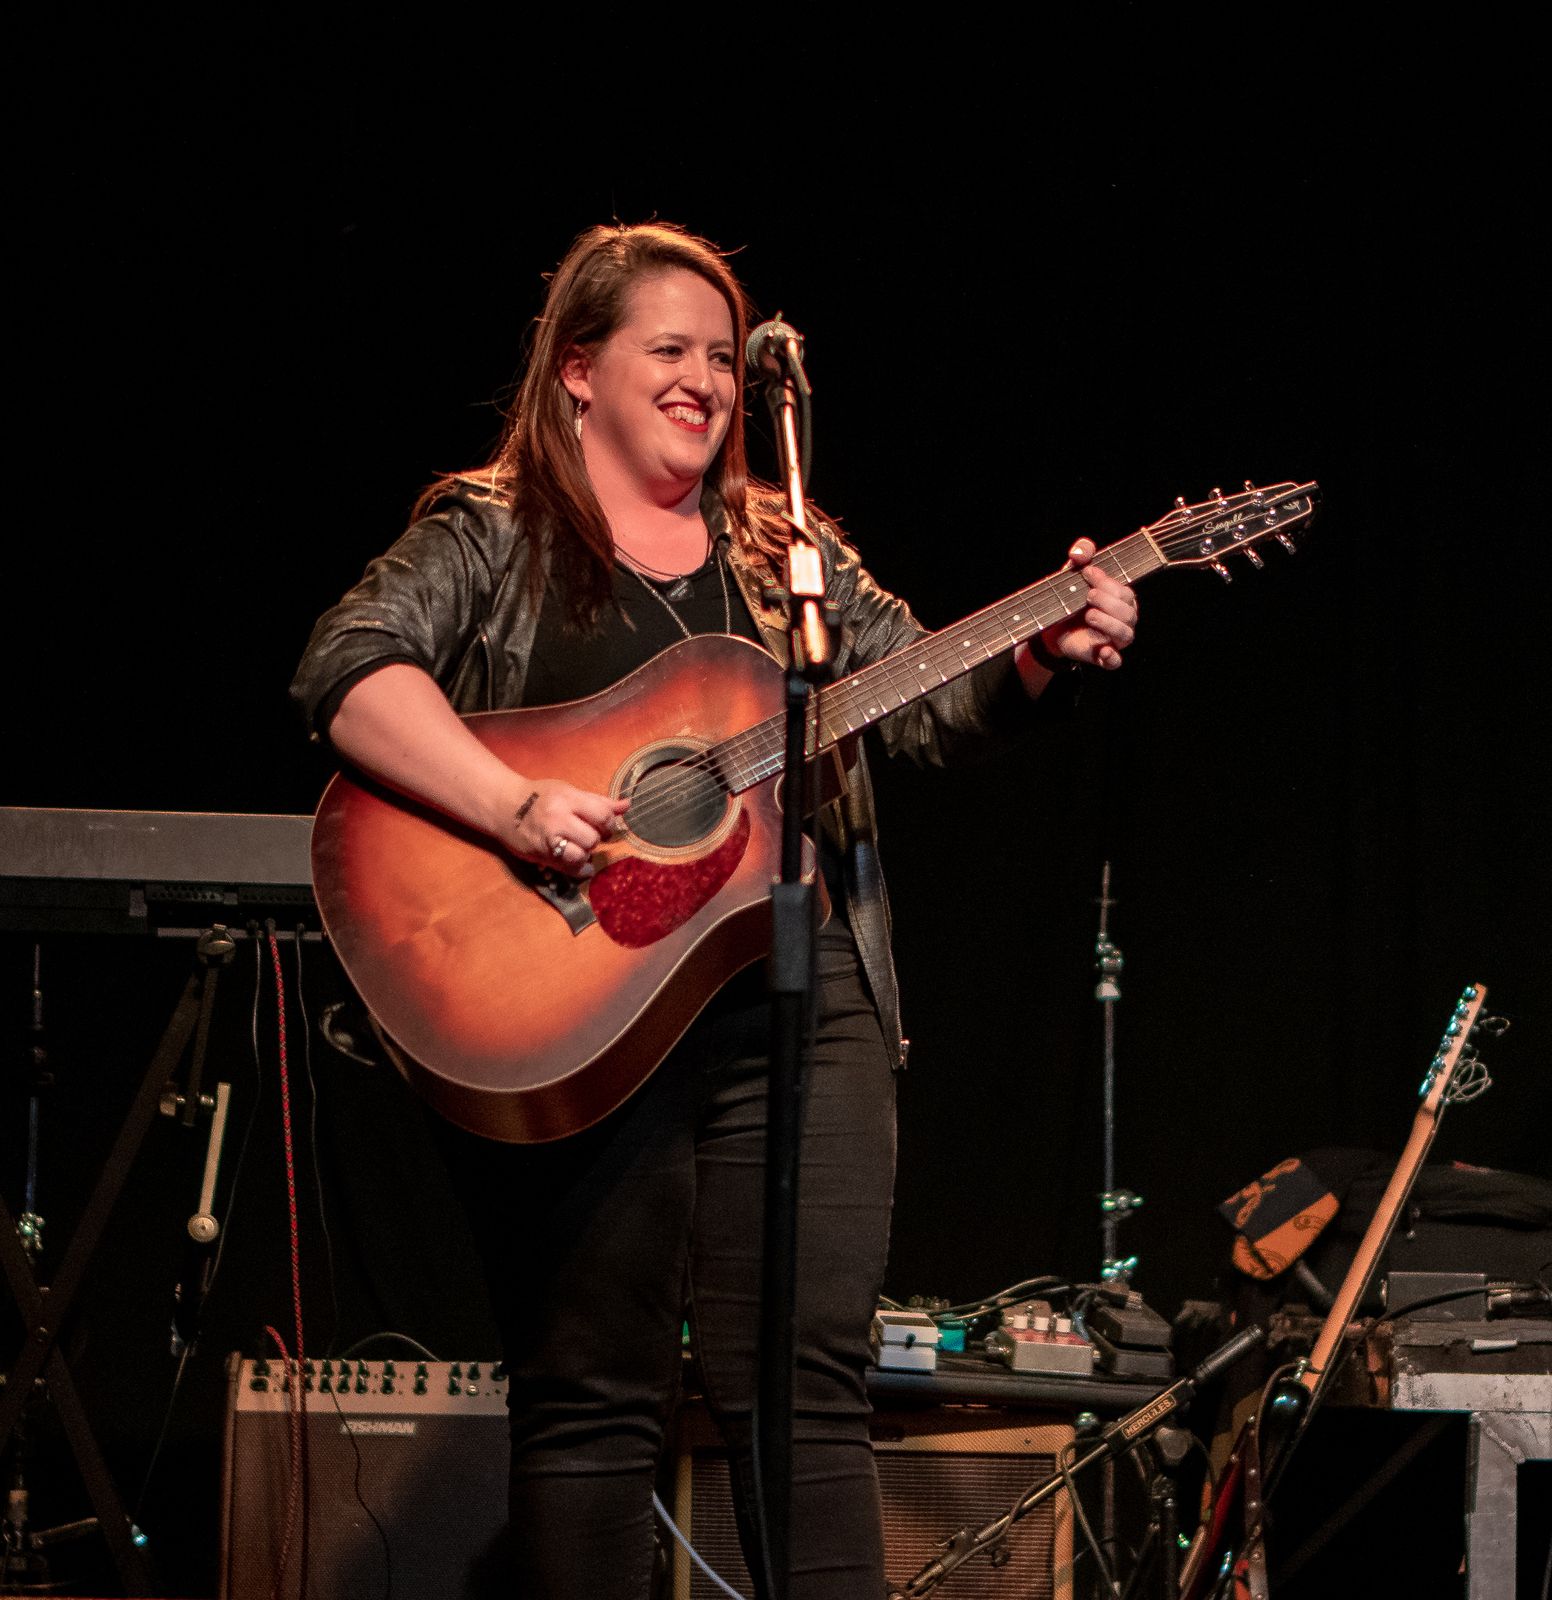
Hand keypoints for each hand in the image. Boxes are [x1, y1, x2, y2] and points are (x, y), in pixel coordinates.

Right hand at [506, 779, 629, 878]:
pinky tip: (581, 864)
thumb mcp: (568, 791)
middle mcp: (558, 818)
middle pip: (593, 838)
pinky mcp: (541, 855)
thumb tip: (627, 805)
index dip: (609, 824)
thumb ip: (598, 801)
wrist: (504, 806)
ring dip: (586, 854)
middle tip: (590, 836)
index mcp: (567, 798)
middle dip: (597, 840)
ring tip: (581, 847)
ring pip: (581, 855)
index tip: (605, 826)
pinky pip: (568, 869)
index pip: (602, 815)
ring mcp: (548, 838)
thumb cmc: (540, 796)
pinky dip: (580, 869)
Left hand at [1036, 538, 1138, 670]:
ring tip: (1089, 615)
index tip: (1087, 573)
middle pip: (1128, 612)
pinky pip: (1115, 662)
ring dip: (1109, 623)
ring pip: (1126, 634)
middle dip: (1109, 602)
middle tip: (1088, 596)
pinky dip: (1111, 657)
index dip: (1108, 582)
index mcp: (1122, 599)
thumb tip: (1082, 550)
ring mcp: (1115, 639)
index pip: (1124, 591)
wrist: (1051, 625)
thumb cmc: (1070, 597)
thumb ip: (1081, 554)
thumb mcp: (1073, 572)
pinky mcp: (1103, 657)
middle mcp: (1124, 619)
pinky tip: (1102, 650)